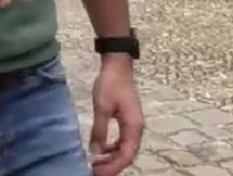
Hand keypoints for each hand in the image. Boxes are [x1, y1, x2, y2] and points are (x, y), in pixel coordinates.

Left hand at [90, 56, 144, 175]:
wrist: (118, 67)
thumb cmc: (110, 84)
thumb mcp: (101, 107)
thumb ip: (100, 131)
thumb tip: (95, 152)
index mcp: (134, 127)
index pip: (126, 155)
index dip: (112, 167)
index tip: (97, 172)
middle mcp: (137, 129)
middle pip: (127, 155)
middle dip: (112, 166)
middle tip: (95, 171)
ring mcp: (134, 126)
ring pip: (126, 150)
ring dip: (112, 159)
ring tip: (96, 163)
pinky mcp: (129, 122)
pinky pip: (123, 142)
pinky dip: (113, 149)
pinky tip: (102, 150)